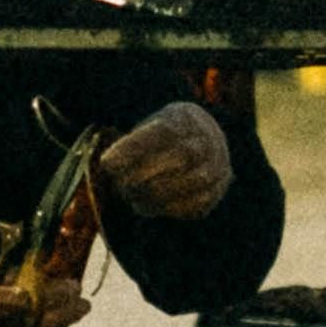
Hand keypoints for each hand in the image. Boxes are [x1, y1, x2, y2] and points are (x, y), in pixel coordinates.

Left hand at [95, 101, 232, 221]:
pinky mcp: (218, 189)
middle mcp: (209, 139)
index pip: (163, 131)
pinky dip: (172, 208)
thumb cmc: (162, 140)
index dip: (134, 148)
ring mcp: (218, 164)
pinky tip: (150, 206)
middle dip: (147, 173)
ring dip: (158, 194)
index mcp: (186, 118)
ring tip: (132, 198)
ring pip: (195, 180)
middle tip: (120, 184)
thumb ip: (131, 146)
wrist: (202, 145)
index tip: (107, 162)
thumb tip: (107, 165)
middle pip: (183, 156)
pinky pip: (199, 202)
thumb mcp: (148, 130)